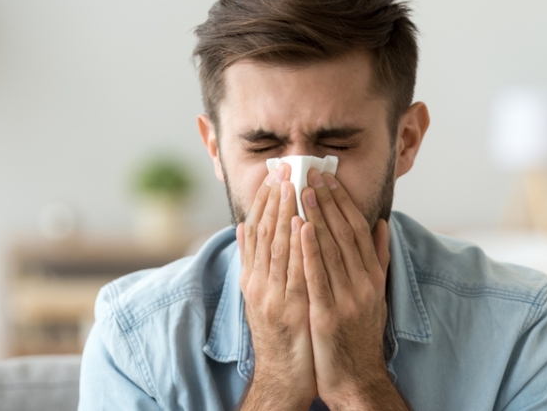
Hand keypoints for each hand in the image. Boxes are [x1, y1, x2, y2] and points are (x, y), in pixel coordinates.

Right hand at [237, 164, 316, 409]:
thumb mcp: (261, 297)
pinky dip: (297, 246)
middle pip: (265, 234)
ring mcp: (273, 297)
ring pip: (277, 248)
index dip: (266, 202)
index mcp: (253, 279)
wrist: (283, 378)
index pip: (258, 232)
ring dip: (284, 213)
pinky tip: (302, 224)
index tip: (275, 175)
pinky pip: (294, 272)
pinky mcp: (290, 310)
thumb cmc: (280, 336)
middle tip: (284, 169)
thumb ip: (254, 263)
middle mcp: (259, 284)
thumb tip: (244, 230)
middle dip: (275, 199)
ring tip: (292, 185)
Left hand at [300, 168, 406, 409]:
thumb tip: (382, 224)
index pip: (358, 230)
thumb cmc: (360, 335)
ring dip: (317, 217)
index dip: (343, 201)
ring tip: (303, 190)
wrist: (356, 379)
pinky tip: (299, 228)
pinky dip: (309, 250)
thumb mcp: (375, 294)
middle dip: (327, 201)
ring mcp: (348, 299)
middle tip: (311, 173)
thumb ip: (378, 259)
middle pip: (344, 233)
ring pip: (331, 249)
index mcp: (372, 277)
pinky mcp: (329, 315)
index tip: (328, 178)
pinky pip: (318, 277)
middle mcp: (363, 284)